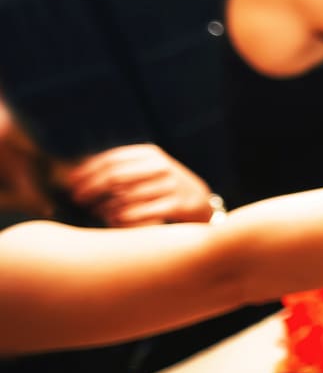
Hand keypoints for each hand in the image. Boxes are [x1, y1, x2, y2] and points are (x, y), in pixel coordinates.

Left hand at [64, 143, 213, 225]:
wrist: (200, 200)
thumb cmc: (162, 186)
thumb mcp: (145, 169)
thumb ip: (118, 168)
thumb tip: (76, 172)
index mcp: (149, 153)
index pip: (110, 160)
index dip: (87, 171)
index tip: (71, 183)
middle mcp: (161, 166)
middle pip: (116, 176)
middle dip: (91, 188)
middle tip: (77, 199)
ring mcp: (170, 185)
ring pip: (127, 195)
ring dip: (105, 205)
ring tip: (94, 211)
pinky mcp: (178, 204)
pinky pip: (143, 211)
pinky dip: (124, 216)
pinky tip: (113, 219)